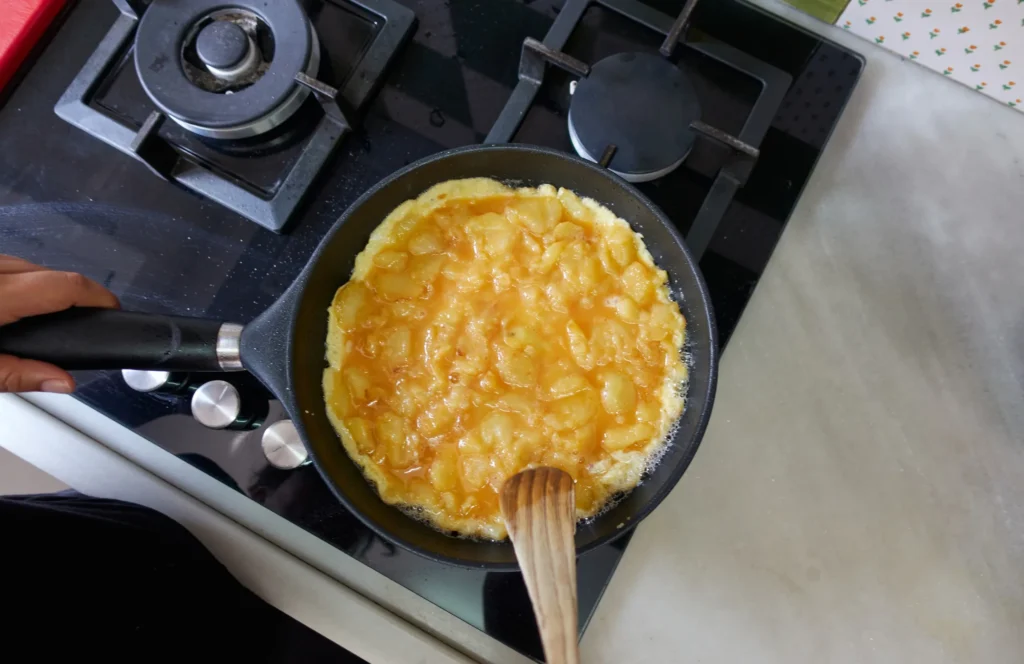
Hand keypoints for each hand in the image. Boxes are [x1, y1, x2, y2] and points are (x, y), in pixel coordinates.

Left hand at [0, 255, 118, 392]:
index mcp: (1, 295)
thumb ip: (19, 375)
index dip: (98, 297)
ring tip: (31, 318)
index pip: (68, 285)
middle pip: (51, 274)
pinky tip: (9, 303)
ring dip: (39, 287)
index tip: (111, 311)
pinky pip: (9, 264)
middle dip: (66, 298)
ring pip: (29, 265)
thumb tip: (62, 381)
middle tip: (65, 327)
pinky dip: (17, 280)